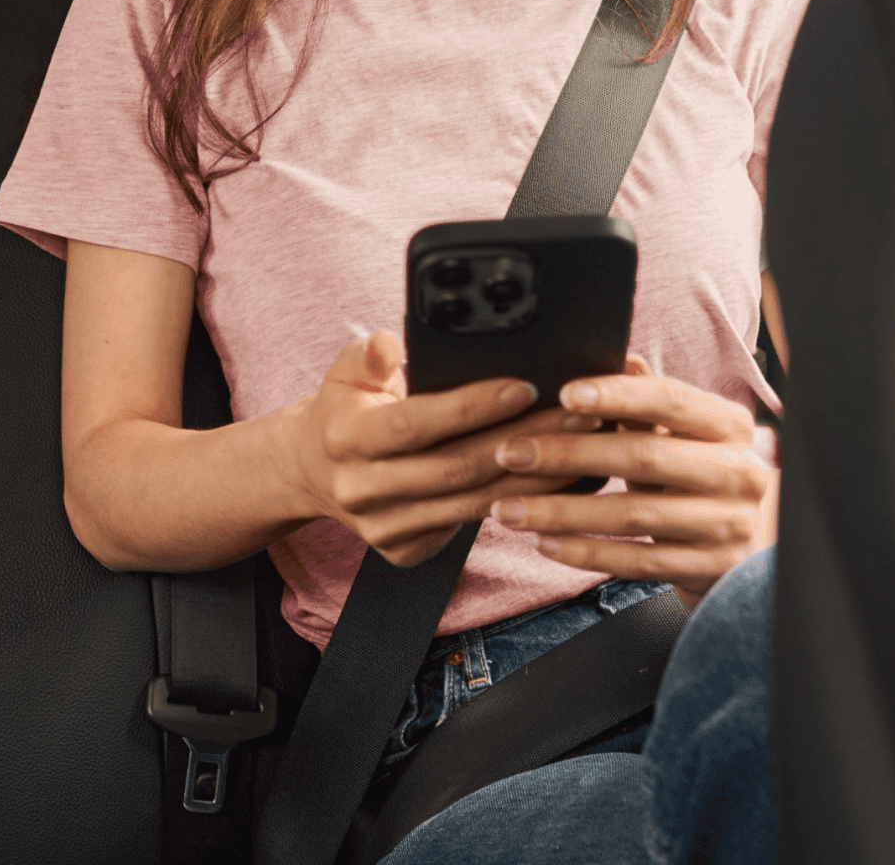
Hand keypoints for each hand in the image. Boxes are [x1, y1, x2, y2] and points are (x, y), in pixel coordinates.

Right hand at [284, 329, 596, 566]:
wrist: (312, 472)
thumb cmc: (343, 410)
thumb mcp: (344, 372)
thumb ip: (368, 354)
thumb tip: (388, 344)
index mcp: (347, 439)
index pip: (417, 424)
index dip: (471, 407)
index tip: (524, 385)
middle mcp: (363, 490)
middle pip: (457, 467)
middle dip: (524, 438)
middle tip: (578, 411)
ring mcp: (385, 527)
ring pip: (474, 501)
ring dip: (536, 475)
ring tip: (582, 442)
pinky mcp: (407, 550)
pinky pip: (472, 523)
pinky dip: (519, 501)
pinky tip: (558, 479)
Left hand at [487, 355, 775, 607]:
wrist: (758, 542)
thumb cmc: (703, 471)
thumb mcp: (685, 431)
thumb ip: (651, 397)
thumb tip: (620, 355)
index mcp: (729, 425)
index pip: (670, 400)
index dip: (618, 394)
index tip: (564, 393)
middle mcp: (737, 473)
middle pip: (644, 457)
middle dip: (569, 453)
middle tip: (512, 452)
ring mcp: (726, 525)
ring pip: (633, 515)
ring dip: (563, 511)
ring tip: (508, 507)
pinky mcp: (708, 569)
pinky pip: (637, 561)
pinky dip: (586, 552)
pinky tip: (545, 543)